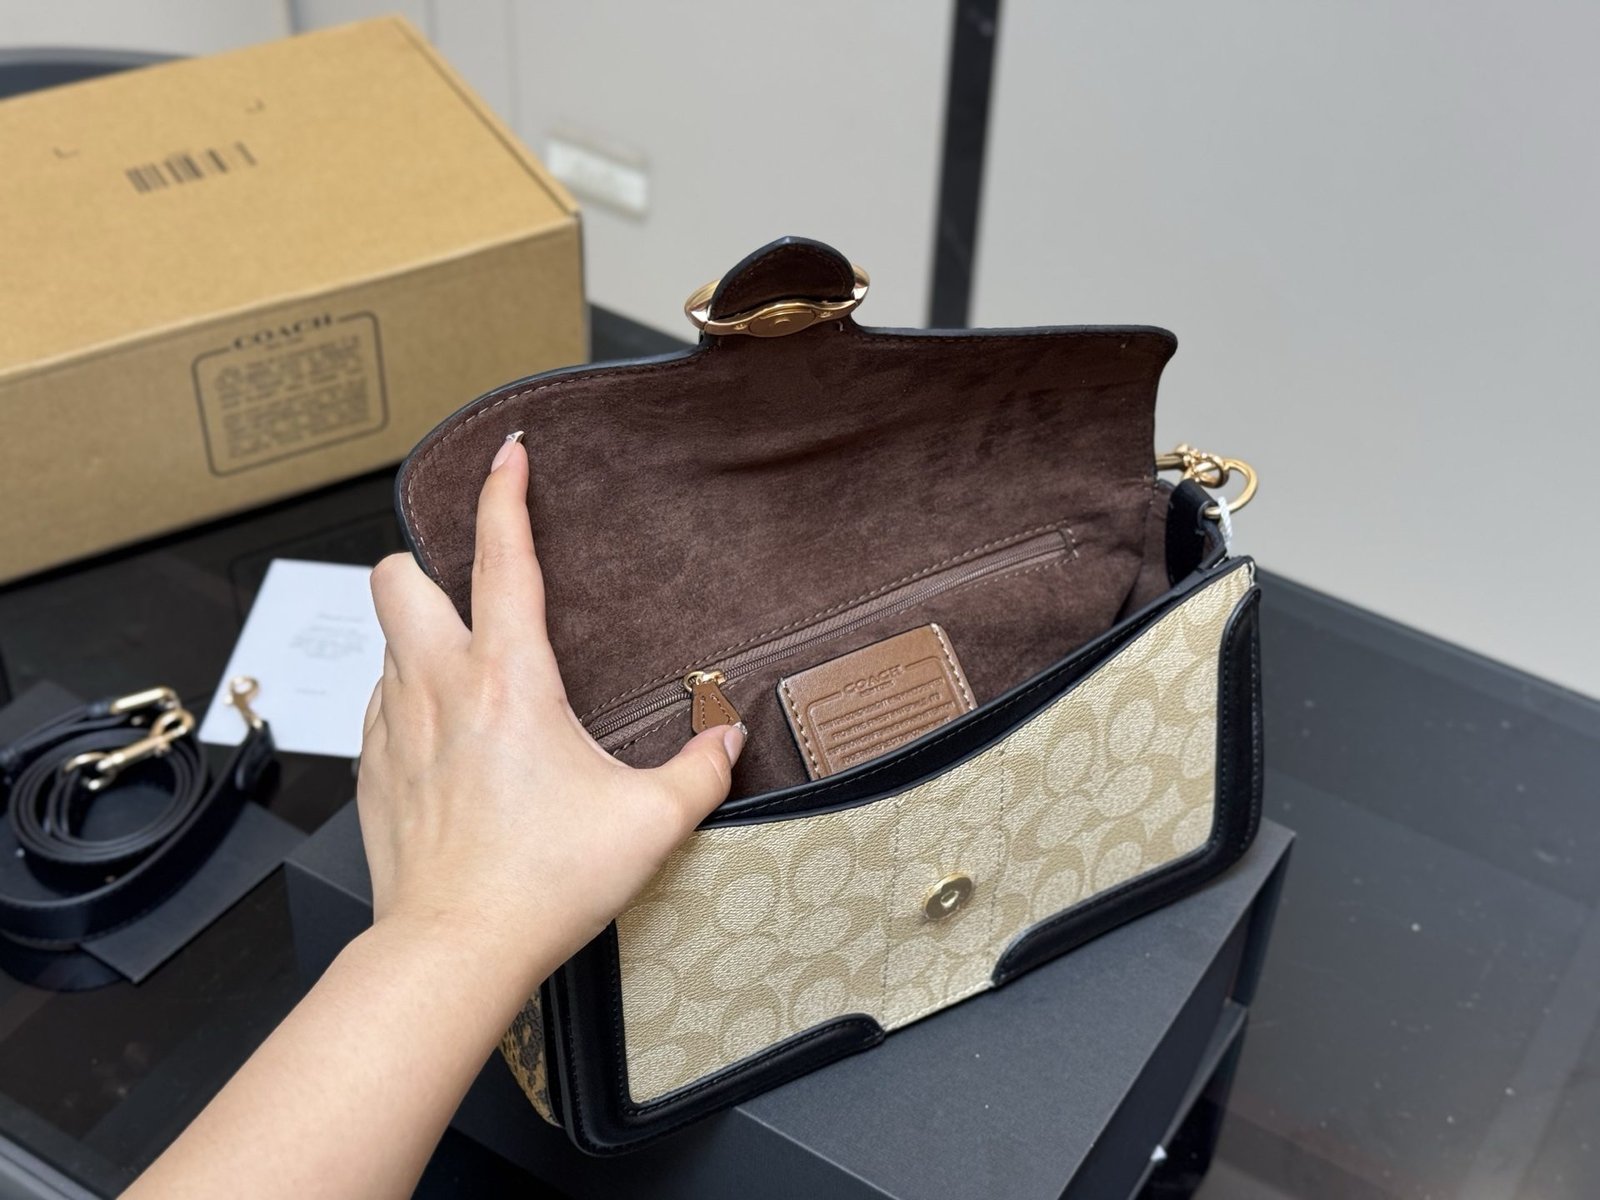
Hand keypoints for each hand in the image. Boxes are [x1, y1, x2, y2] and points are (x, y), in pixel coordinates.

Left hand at [357, 435, 743, 985]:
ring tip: (471, 678)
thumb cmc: (543, 883)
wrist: (454, 949)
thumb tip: (727, 741)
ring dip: (422, 638)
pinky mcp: (373, 772)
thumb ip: (699, 772)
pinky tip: (447, 740)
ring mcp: (395, 728)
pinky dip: (409, 700)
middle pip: (396, 578)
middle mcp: (440, 687)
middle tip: (470, 592)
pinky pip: (381, 705)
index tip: (509, 453)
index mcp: (510, 680)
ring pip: (385, 642)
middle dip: (425, 563)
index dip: (504, 493)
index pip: (500, 556)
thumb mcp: (648, 824)